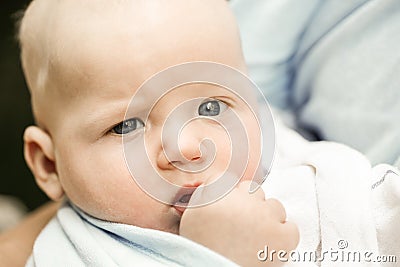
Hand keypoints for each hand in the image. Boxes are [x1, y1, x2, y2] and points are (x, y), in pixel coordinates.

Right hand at [179, 181, 298, 265]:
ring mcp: (265, 216)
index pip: (227, 179)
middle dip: (249, 204)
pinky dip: (283, 237)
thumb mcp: (191, 218)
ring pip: (275, 206)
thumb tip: (212, 188)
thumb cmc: (199, 250)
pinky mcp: (282, 235)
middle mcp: (243, 199)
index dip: (228, 195)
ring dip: (268, 218)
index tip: (228, 208)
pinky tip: (270, 246)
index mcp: (217, 193)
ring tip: (257, 237)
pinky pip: (291, 228)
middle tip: (242, 224)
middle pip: (252, 189)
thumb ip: (203, 197)